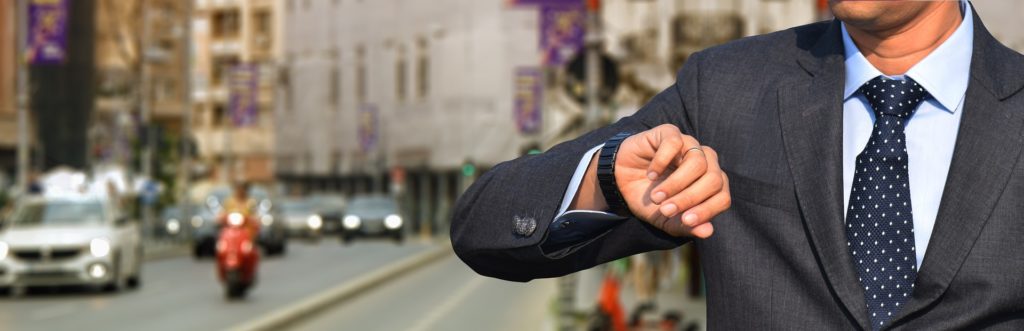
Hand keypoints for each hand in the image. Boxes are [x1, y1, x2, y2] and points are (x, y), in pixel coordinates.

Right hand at [614, 124, 730, 237]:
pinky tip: (650, 175)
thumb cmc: (649, 199)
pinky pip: (675, 143)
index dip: (707, 210)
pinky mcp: (670, 132)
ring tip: (656, 196)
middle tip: (666, 209)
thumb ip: (686, 226)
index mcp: (710, 184)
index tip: (685, 221)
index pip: (723, 197)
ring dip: (676, 183)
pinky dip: (662, 162)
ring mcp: (689, 145)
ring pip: (698, 162)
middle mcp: (705, 162)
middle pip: (714, 179)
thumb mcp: (665, 219)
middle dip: (690, 198)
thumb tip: (708, 231)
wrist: (620, 181)